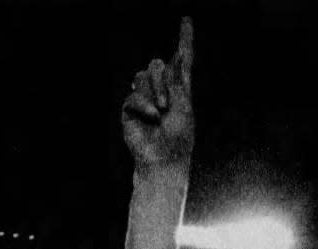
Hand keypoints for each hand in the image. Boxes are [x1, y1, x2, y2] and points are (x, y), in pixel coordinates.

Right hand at [122, 17, 194, 171]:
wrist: (164, 159)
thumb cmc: (179, 139)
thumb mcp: (184, 108)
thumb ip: (179, 83)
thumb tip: (174, 58)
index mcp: (180, 90)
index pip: (182, 61)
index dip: (184, 41)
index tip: (186, 20)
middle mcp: (162, 90)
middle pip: (156, 64)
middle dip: (162, 81)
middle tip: (167, 104)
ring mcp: (145, 97)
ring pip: (142, 75)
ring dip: (154, 93)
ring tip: (160, 113)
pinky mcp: (131, 107)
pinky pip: (134, 94)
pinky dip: (143, 104)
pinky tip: (151, 117)